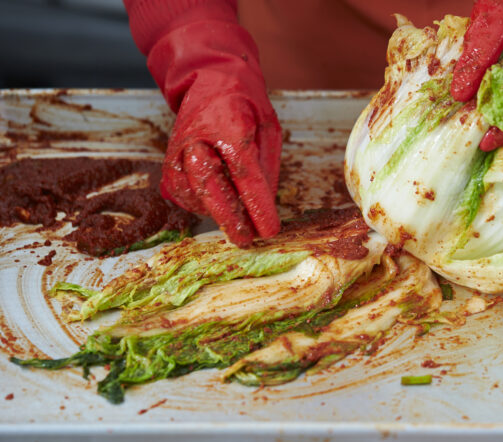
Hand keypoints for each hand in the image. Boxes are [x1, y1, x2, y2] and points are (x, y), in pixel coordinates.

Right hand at [125, 1, 280, 246]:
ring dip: (214, 212)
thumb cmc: (244, 102)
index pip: (244, 172)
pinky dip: (196, 205)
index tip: (269, 229)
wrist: (208, 78)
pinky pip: (178, 191)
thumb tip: (266, 204)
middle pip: (209, 185)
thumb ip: (267, 165)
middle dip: (229, 218)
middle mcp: (197, 137)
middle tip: (247, 239)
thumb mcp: (268, 127)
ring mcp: (179, 148)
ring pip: (191, 191)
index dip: (257, 205)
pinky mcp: (169, 159)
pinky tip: (214, 208)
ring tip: (236, 222)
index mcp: (228, 125)